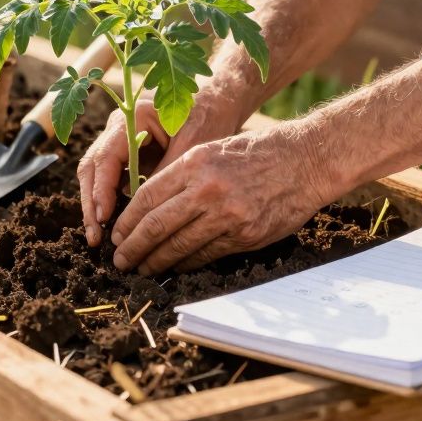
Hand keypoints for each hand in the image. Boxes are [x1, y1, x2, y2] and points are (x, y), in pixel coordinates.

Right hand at [77, 93, 239, 246]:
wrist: (218, 101)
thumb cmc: (209, 118)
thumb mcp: (193, 146)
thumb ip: (168, 172)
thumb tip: (147, 211)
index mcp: (133, 117)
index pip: (105, 157)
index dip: (101, 190)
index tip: (103, 218)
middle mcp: (119, 127)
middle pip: (93, 168)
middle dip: (91, 204)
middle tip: (96, 237)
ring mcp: (119, 140)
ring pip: (96, 175)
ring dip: (96, 206)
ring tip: (99, 238)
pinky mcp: (127, 155)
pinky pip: (110, 180)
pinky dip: (109, 202)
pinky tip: (114, 226)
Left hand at [110, 125, 336, 274]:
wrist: (305, 160)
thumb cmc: (257, 152)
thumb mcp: (213, 150)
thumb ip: (182, 176)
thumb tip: (148, 208)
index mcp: (194, 163)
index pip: (147, 198)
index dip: (127, 222)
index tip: (116, 235)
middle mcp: (207, 189)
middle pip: (156, 226)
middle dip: (133, 248)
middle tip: (120, 261)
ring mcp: (227, 215)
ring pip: (179, 246)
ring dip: (156, 262)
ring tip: (142, 270)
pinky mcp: (245, 235)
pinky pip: (206, 255)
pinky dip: (186, 264)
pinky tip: (175, 268)